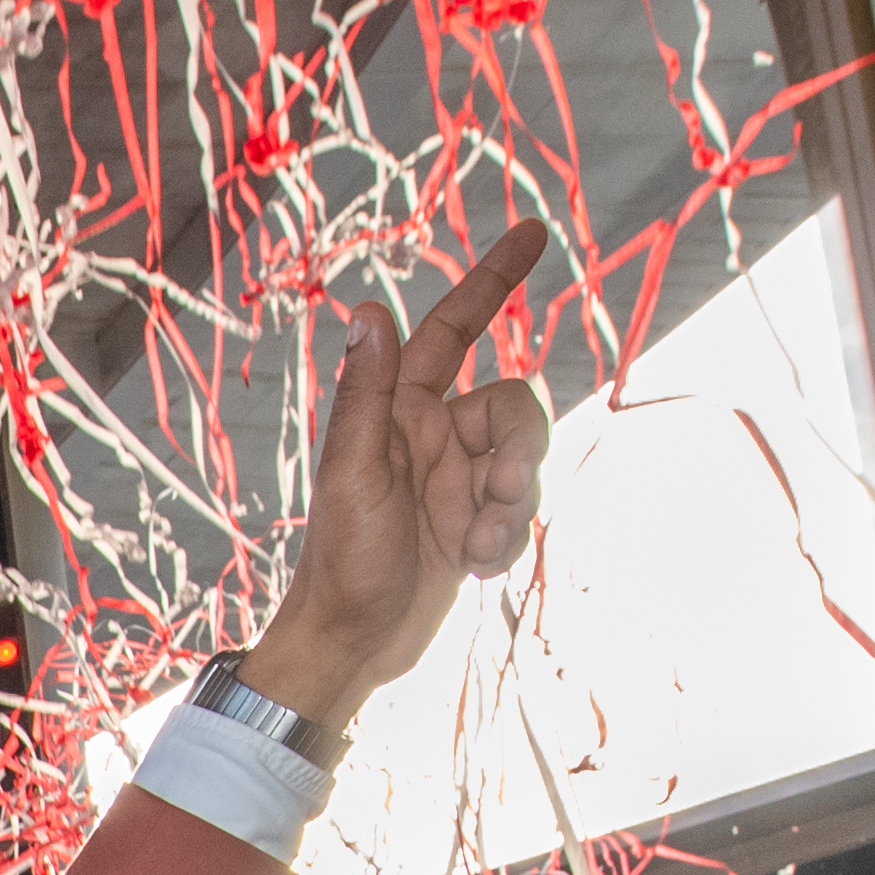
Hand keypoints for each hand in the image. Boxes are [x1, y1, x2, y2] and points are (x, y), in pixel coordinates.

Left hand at [232, 219, 556, 740]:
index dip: (492, 280)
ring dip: (514, 505)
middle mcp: (435, 435)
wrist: (353, 641)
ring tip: (477, 545)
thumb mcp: (355, 473)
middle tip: (499, 496)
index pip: (454, 328)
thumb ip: (367, 395)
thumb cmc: (341, 559)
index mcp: (401, 410)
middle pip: (516, 406)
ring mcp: (458, 480)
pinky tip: (476, 566)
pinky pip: (521, 509)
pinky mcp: (475, 523)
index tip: (534, 232)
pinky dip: (508, 537)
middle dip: (523, 450)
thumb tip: (369, 310)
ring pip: (527, 460)